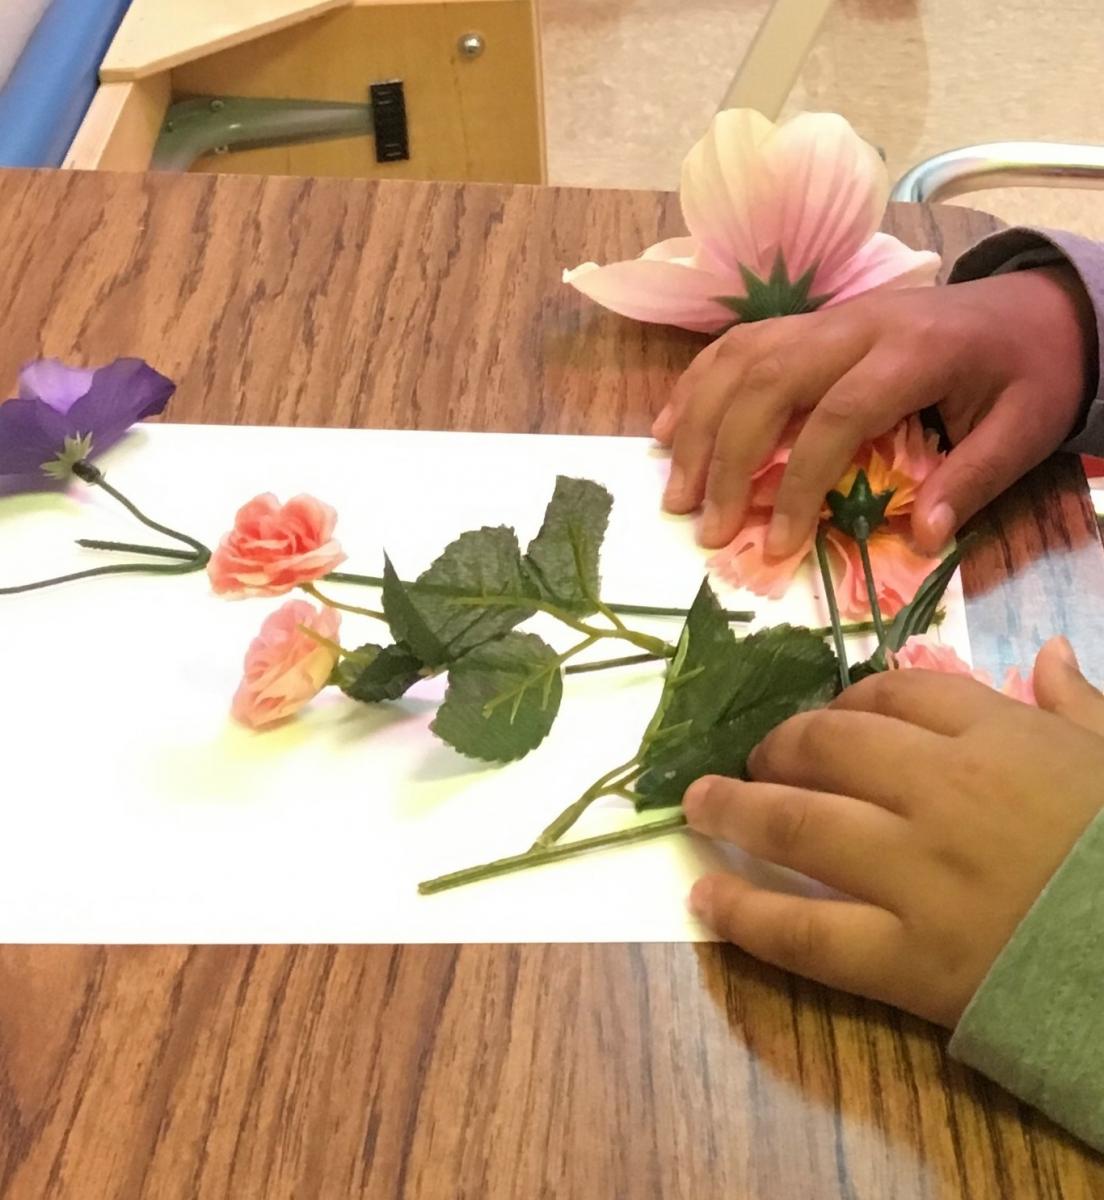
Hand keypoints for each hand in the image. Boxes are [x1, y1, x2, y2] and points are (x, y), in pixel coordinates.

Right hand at [657, 267, 1096, 555]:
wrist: (1032, 305)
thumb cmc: (1027, 372)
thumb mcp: (1025, 428)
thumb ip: (974, 479)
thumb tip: (924, 539)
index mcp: (914, 352)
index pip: (837, 416)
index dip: (798, 484)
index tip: (777, 545)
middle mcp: (857, 326)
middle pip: (768, 382)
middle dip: (726, 459)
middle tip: (705, 526)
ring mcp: (826, 318)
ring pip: (740, 359)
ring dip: (696, 424)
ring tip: (675, 490)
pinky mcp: (809, 322)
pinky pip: (736, 344)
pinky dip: (694, 386)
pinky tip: (668, 430)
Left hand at [683, 638, 1103, 1026]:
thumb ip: (1076, 704)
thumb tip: (1049, 653)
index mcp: (997, 738)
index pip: (892, 696)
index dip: (843, 705)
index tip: (825, 721)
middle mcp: (941, 792)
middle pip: (828, 747)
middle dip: (779, 748)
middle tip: (752, 759)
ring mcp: (917, 875)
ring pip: (798, 825)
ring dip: (733, 808)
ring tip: (696, 805)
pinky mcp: (908, 960)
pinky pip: (806, 932)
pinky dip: (744, 913)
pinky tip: (703, 897)